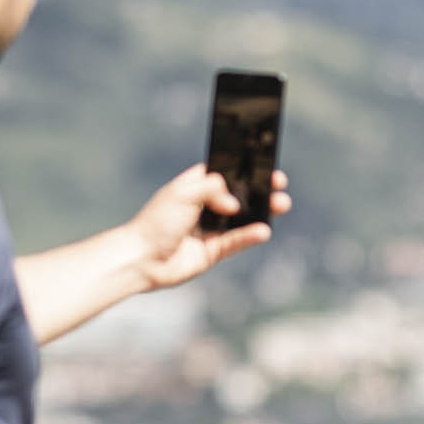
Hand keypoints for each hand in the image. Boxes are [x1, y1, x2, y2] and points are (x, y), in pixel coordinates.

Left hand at [126, 165, 291, 290]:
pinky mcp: (213, 251)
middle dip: (260, 190)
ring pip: (243, 218)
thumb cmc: (156, 222)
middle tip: (278, 185)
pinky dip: (250, 235)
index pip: (225, 173)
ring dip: (262, 211)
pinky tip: (263, 230)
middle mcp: (205, 206)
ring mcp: (210, 229)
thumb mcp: (183, 194)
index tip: (265, 165)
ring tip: (281, 205)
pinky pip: (237, 241)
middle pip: (239, 195)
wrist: (142, 258)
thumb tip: (234, 203)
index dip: (244, 169)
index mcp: (195, 187)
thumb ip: (212, 189)